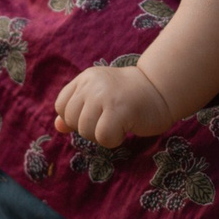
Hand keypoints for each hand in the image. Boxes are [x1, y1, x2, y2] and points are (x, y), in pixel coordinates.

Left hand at [53, 63, 172, 148]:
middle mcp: (91, 84)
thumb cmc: (129, 97)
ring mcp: (104, 95)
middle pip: (72, 121)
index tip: (96, 116)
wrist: (161, 90)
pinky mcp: (119, 109)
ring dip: (102, 135)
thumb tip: (58, 126)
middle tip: (110, 120)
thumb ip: (78, 109)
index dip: (75, 118)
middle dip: (89, 129)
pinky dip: (113, 140)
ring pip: (86, 131)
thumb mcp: (99, 98)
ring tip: (119, 123)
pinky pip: (103, 137)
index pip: (61, 106)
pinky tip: (125, 129)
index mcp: (85, 78)